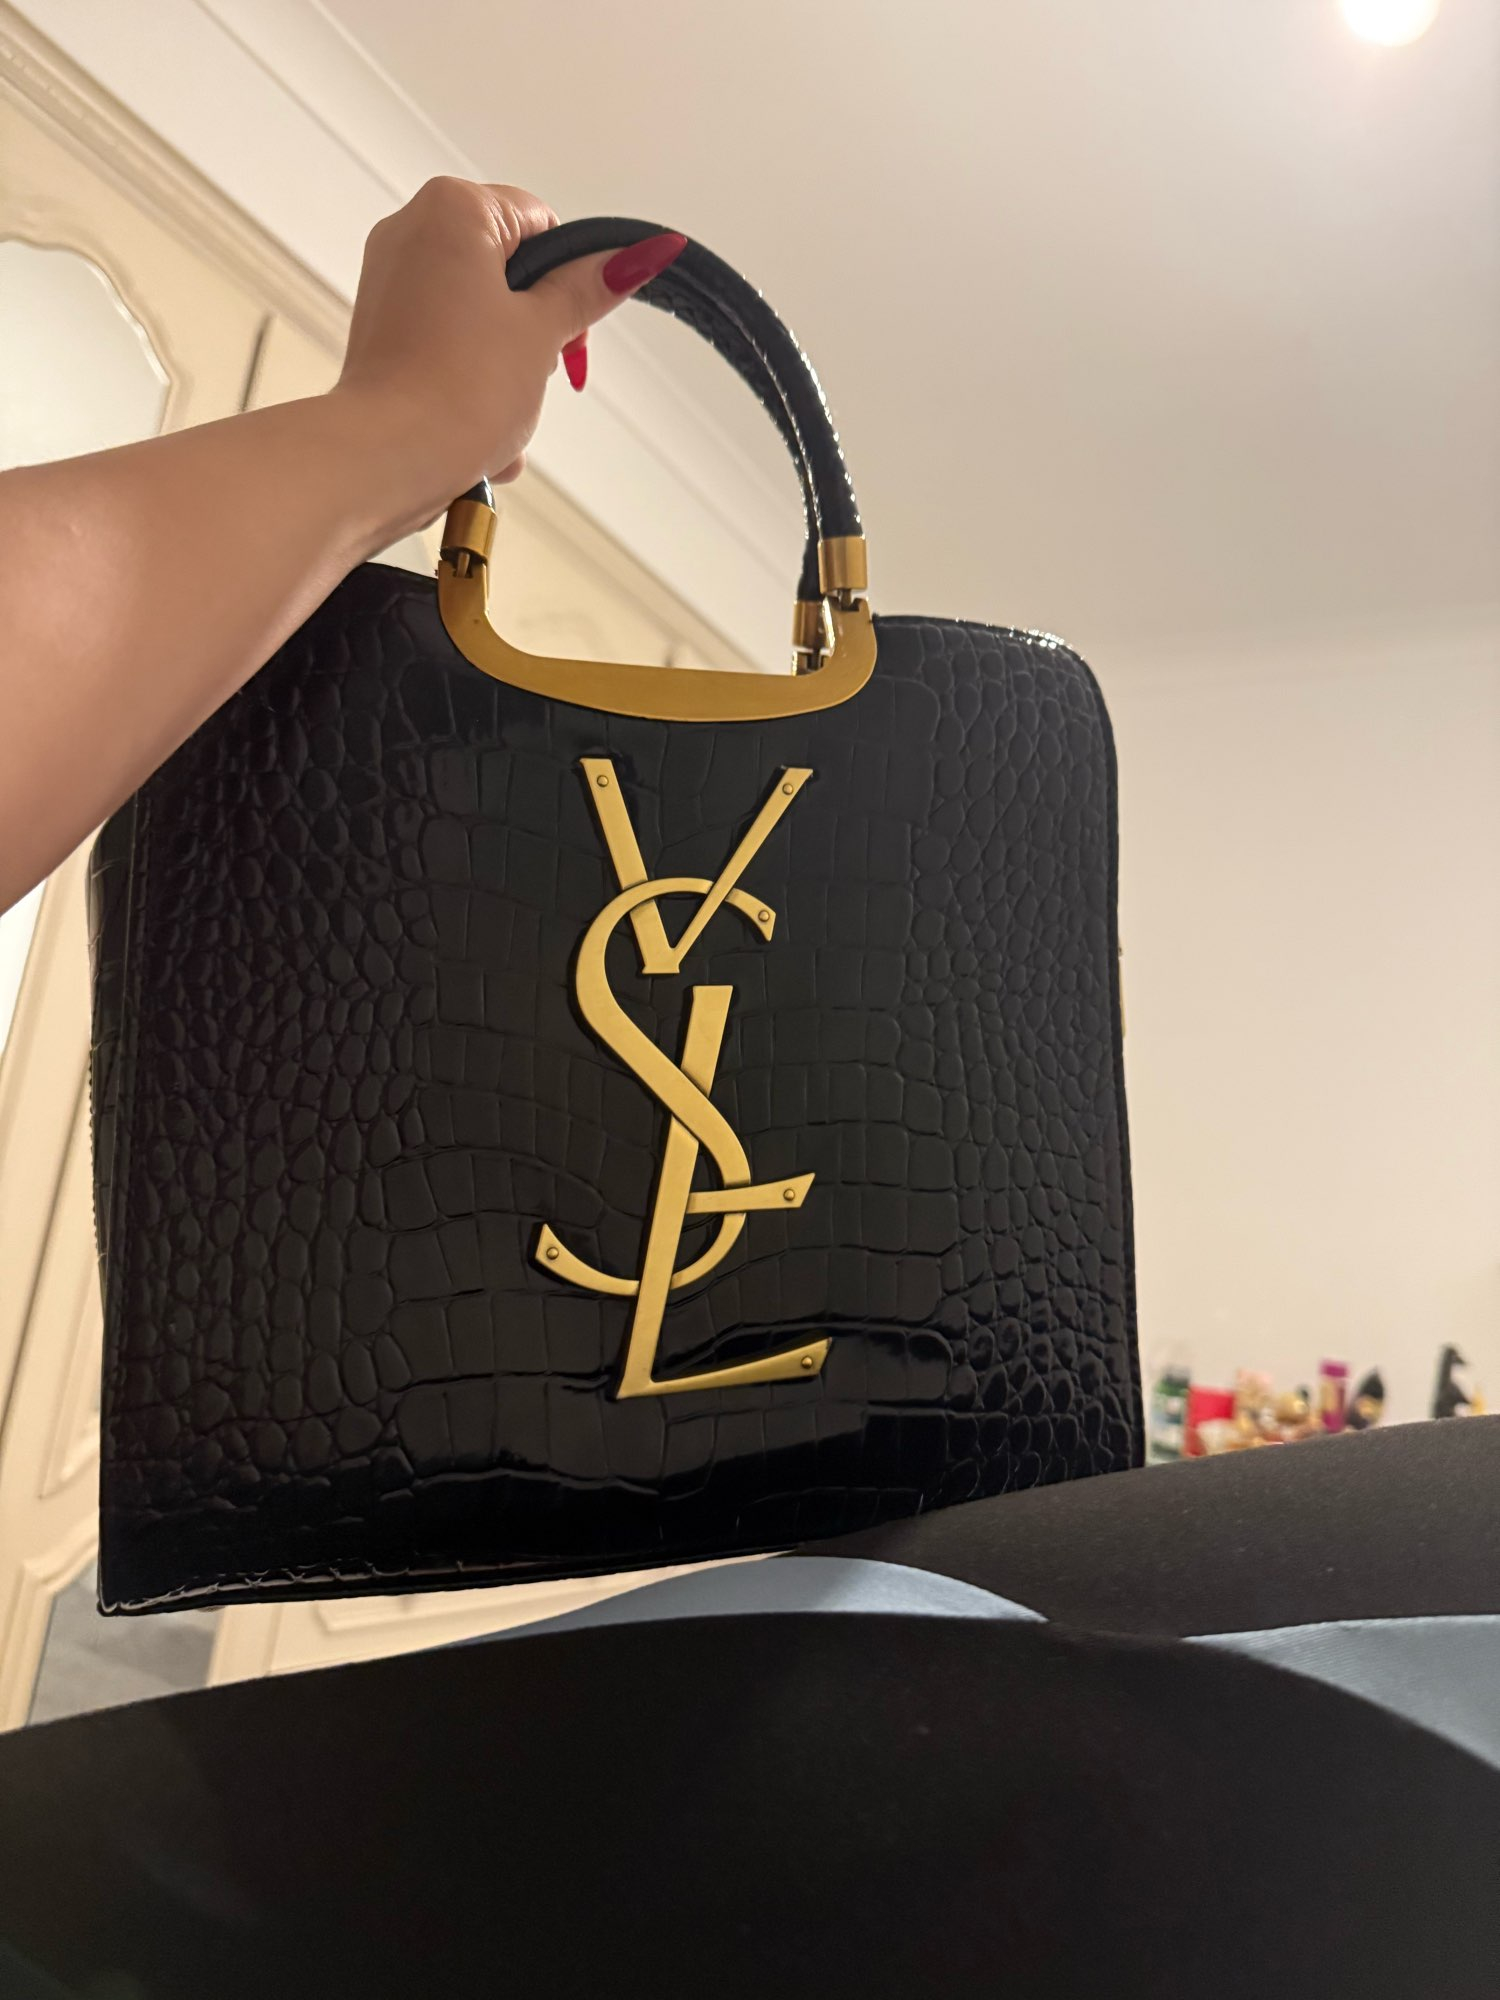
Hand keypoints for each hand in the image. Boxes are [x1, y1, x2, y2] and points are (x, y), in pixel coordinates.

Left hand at [333, 179, 684, 544]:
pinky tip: (476, 430)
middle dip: (534, 333)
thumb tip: (644, 253)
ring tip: (501, 411)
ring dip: (507, 372)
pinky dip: (469, 386)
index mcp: (453, 209)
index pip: (542, 225)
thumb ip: (591, 288)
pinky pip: (447, 349)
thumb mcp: (543, 333)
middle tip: (537, 374)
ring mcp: (390, 283)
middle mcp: (411, 232)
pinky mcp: (381, 333)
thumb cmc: (457, 391)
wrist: (385, 462)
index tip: (573, 333)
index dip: (571, 280)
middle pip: (510, 273)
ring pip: (481, 319)